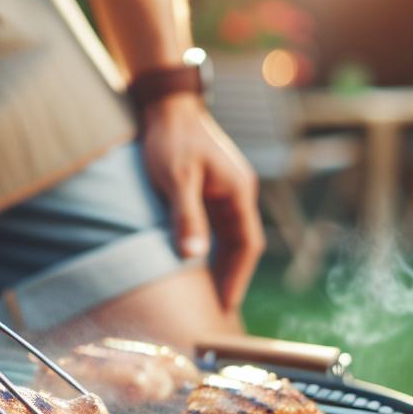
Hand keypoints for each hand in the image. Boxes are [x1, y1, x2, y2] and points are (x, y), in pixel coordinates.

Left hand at [138, 93, 264, 311]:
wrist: (164, 103)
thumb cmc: (171, 137)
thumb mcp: (177, 179)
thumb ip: (187, 217)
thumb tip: (193, 257)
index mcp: (239, 191)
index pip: (248, 245)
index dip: (239, 277)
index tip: (226, 305)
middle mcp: (237, 193)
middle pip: (241, 245)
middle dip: (230, 277)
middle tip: (215, 310)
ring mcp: (224, 191)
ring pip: (227, 237)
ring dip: (219, 264)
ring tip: (206, 295)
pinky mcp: (208, 188)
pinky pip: (215, 226)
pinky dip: (208, 248)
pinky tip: (193, 264)